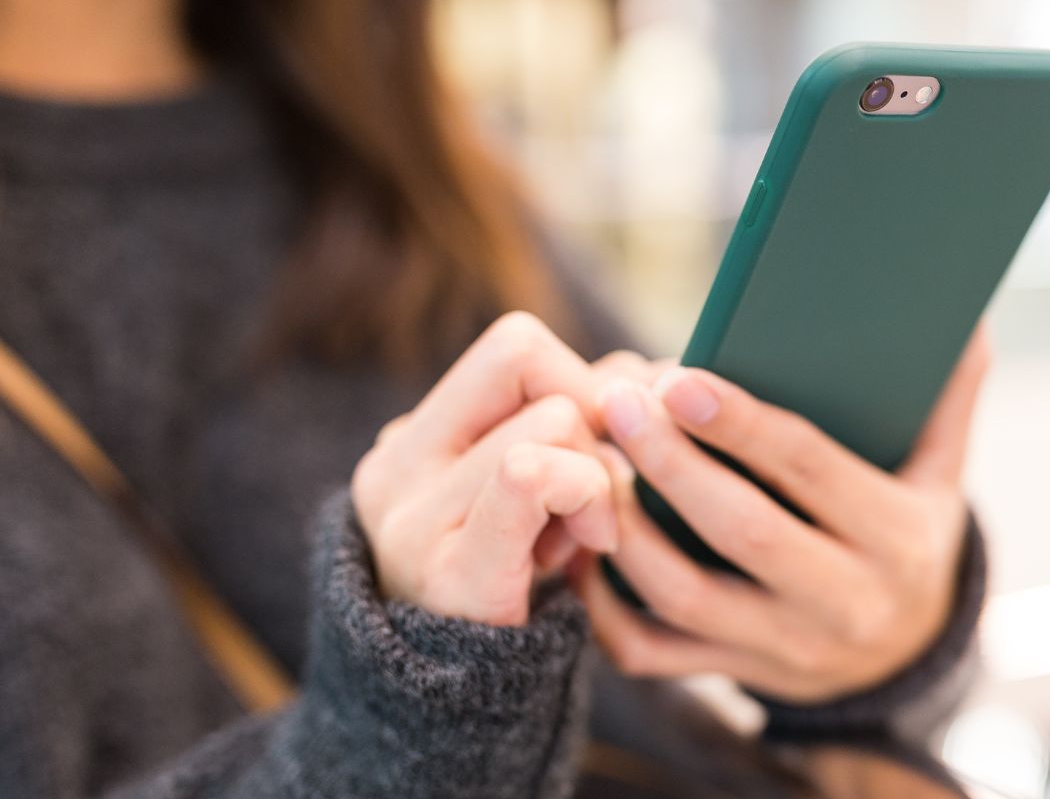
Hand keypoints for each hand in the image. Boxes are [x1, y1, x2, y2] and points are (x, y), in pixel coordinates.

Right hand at [351, 312, 619, 626]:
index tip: (606, 438)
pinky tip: (593, 546)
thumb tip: (649, 374)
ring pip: (550, 423)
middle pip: (529, 360)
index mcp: (411, 439)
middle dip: (594, 415)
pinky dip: (583, 495)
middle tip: (603, 489)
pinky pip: (529, 475)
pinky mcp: (451, 572)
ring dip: (600, 476)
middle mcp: (395, 468)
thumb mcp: (528, 490)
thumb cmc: (520, 585)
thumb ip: (569, 424)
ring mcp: (412, 521)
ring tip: (587, 536)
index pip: (515, 345)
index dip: (581, 375)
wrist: (464, 709)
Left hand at [575, 330, 990, 701]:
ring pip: (685, 596)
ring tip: (587, 460)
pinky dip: (603, 604)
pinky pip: (653, 653)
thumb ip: (945, 397)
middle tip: (614, 402)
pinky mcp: (736, 675)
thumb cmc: (906, 534)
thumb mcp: (939, 472)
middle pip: (741, 531)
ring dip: (625, 527)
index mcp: (898, 537)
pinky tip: (577, 540)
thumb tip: (960, 312)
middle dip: (669, 464)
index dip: (741, 425)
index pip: (810, 470)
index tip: (678, 378)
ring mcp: (786, 649)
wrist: (908, 656)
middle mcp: (846, 601)